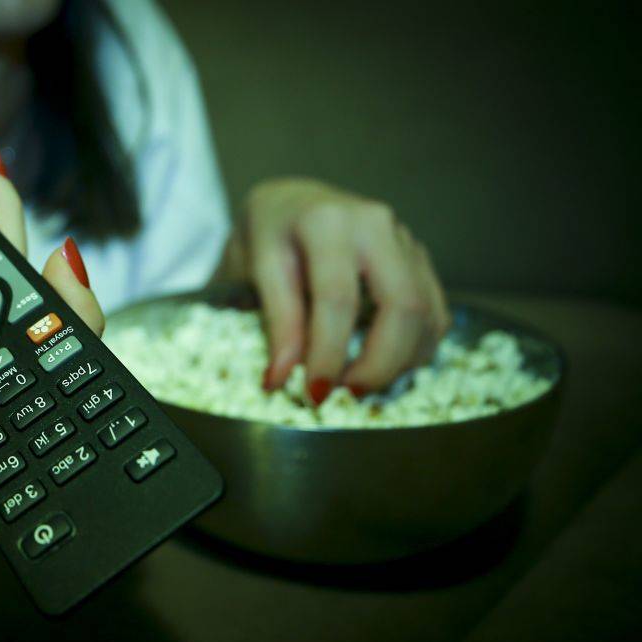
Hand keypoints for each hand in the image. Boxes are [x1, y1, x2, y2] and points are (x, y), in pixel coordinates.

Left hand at [232, 178, 448, 402]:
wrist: (289, 203)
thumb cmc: (266, 238)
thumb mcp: (251, 271)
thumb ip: (274, 322)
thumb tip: (280, 380)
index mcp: (325, 221)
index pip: (337, 299)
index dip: (328, 354)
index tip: (314, 393)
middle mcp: (373, 223)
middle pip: (402, 305)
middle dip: (379, 363)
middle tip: (347, 394)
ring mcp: (403, 239)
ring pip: (426, 312)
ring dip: (399, 362)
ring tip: (359, 385)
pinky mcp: (419, 258)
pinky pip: (434, 312)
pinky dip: (416, 350)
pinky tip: (383, 367)